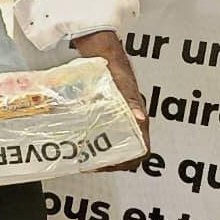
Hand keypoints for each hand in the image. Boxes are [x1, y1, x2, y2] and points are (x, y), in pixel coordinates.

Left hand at [72, 29, 150, 169]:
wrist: (104, 55)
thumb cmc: (117, 70)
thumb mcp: (124, 88)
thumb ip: (132, 102)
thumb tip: (140, 118)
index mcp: (139, 119)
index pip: (141, 150)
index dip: (127, 161)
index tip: (107, 164)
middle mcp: (131, 122)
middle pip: (125, 151)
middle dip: (108, 161)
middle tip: (88, 163)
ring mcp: (119, 119)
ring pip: (113, 143)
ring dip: (99, 152)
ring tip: (80, 155)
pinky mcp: (107, 114)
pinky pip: (103, 133)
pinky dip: (92, 140)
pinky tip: (78, 140)